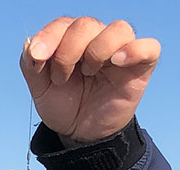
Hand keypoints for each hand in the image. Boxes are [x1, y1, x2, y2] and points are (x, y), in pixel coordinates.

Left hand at [20, 17, 159, 142]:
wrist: (82, 136)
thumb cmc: (65, 107)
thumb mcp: (41, 90)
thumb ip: (31, 66)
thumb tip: (30, 43)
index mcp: (72, 40)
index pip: (63, 24)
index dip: (49, 37)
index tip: (38, 58)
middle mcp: (97, 39)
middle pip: (87, 25)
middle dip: (68, 50)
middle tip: (61, 77)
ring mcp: (121, 52)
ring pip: (119, 29)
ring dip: (98, 48)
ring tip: (88, 72)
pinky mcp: (140, 67)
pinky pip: (149, 47)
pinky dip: (135, 50)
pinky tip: (117, 62)